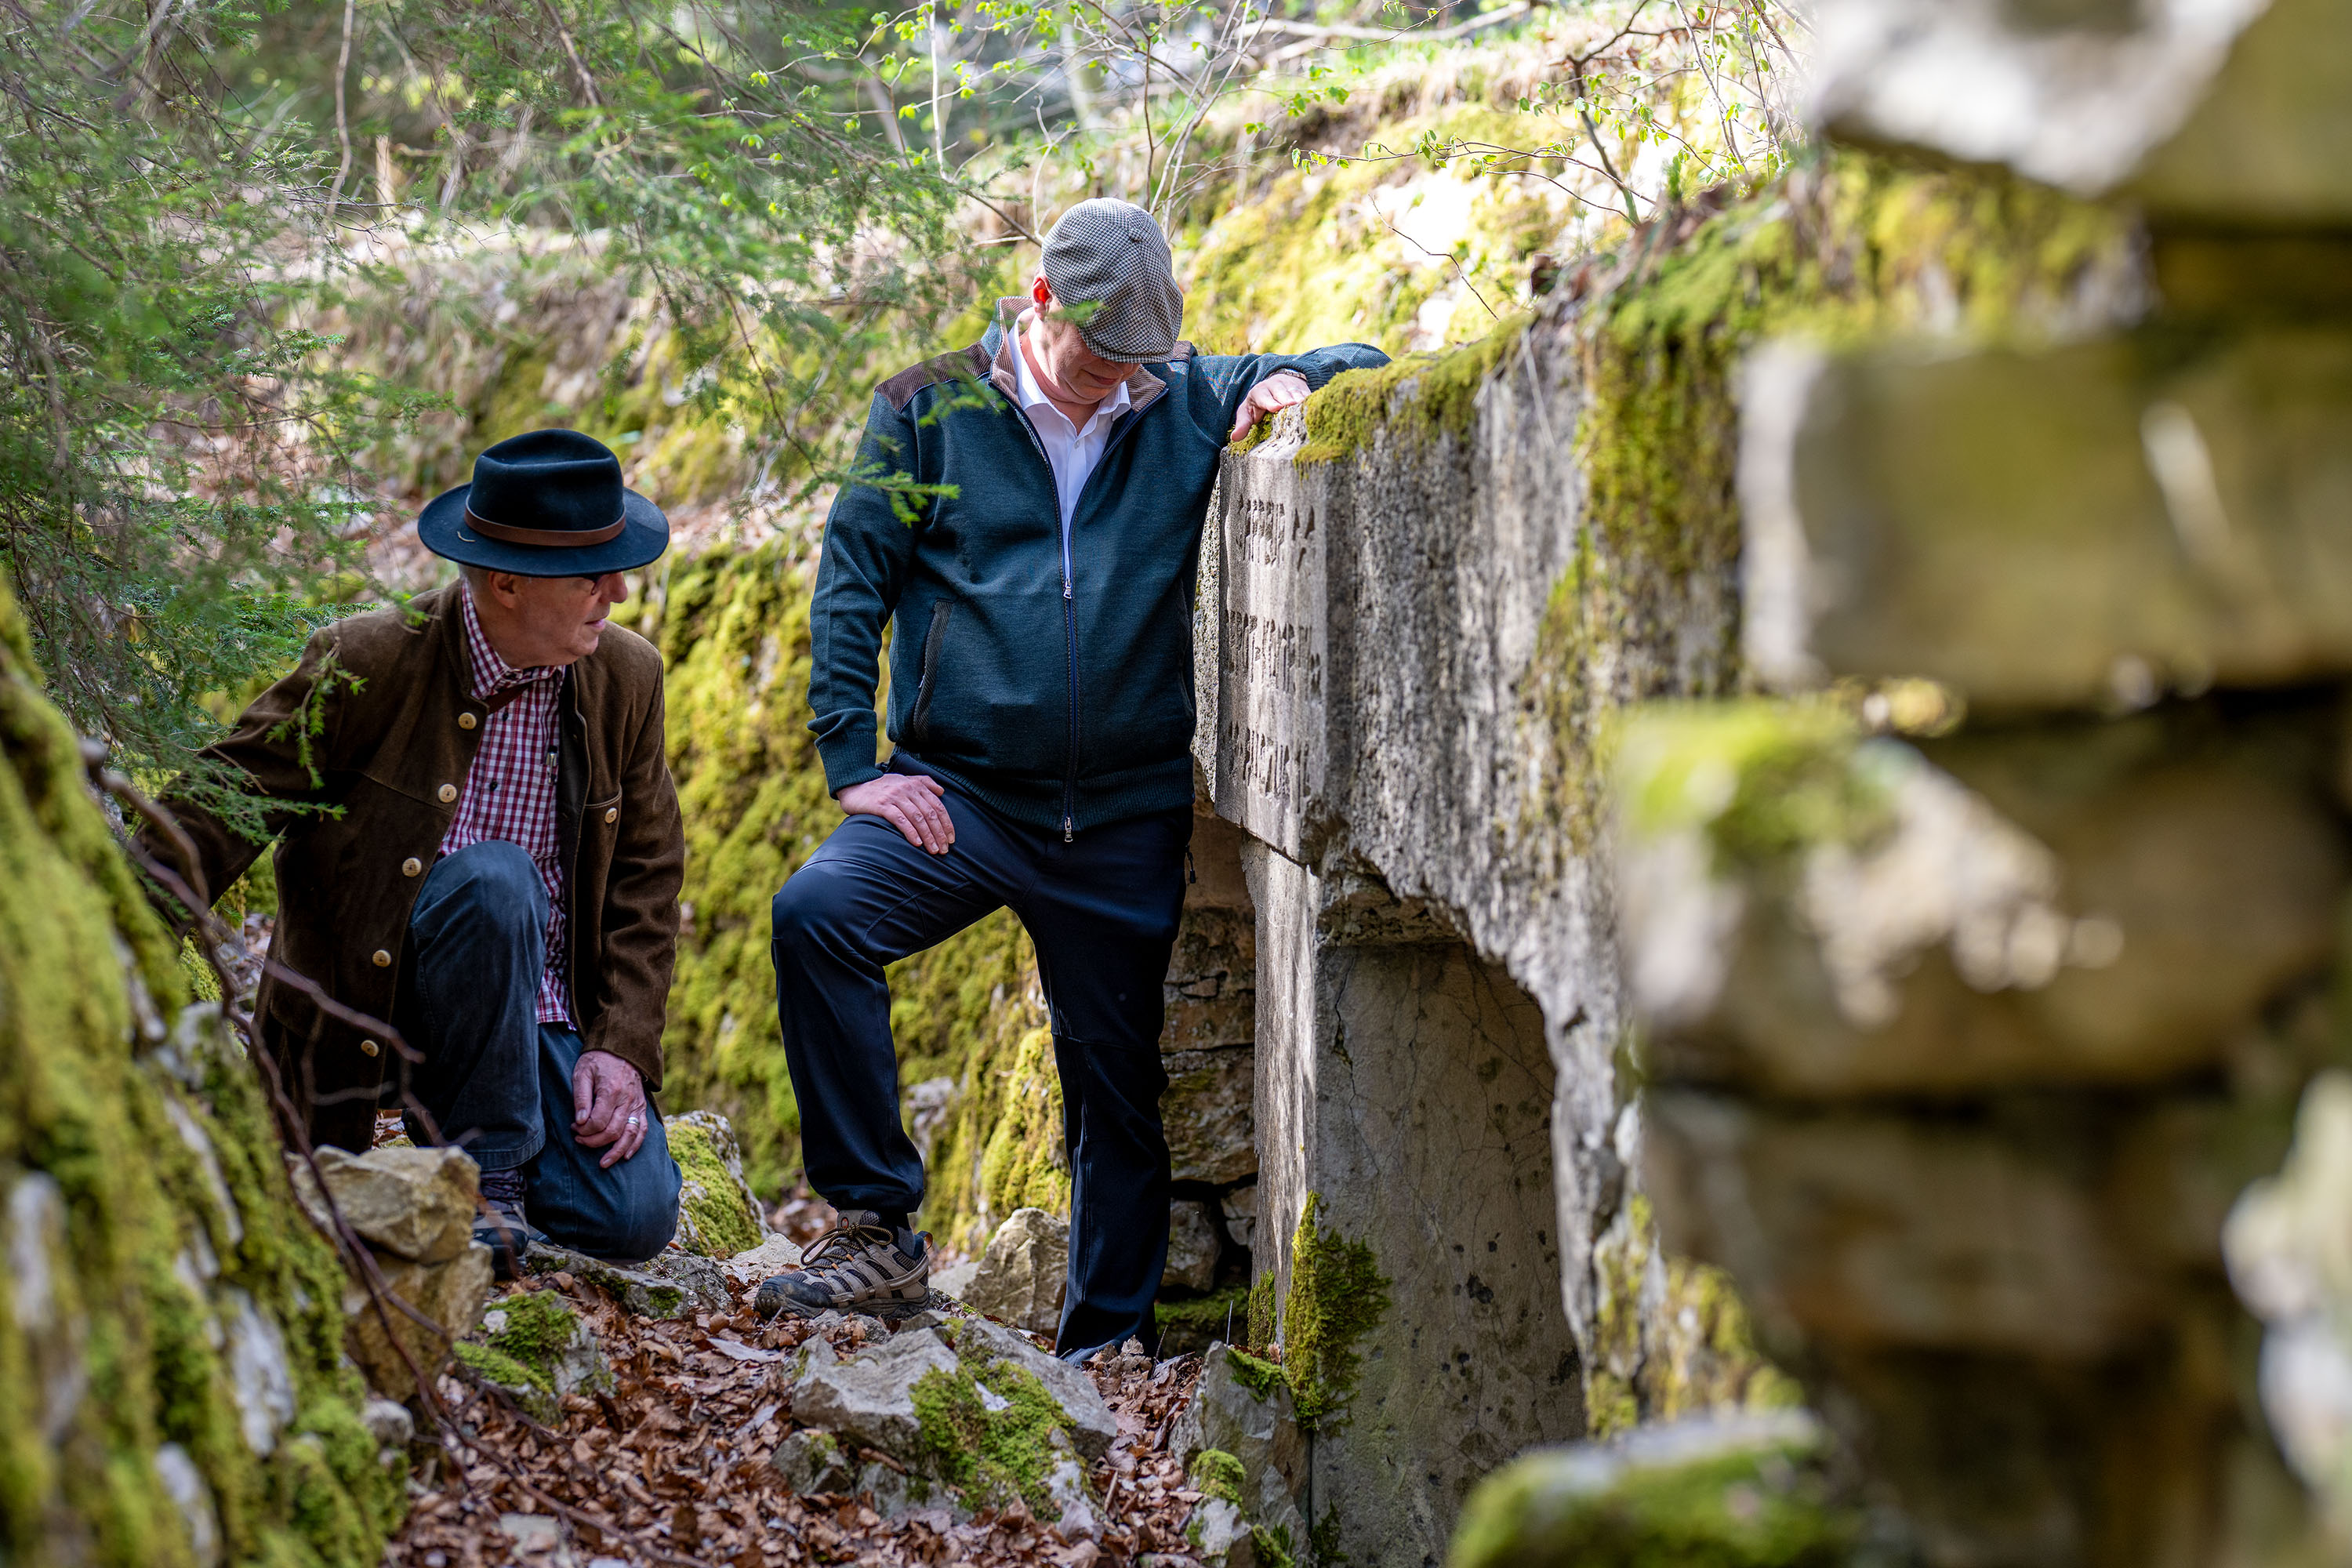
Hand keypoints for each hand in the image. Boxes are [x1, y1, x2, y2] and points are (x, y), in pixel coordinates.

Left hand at [572, 1049, 648, 1167]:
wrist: (622, 1048)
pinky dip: (635, 1145)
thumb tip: (579, 1122)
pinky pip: (642, 1130)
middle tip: (579, 1141)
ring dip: (616, 1151)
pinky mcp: (641, 1107)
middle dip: (594, 1142)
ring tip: (604, 1163)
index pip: (598, 1121)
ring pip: (630, 1135)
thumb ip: (581, 1098)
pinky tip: (625, 1155)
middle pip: (613, 1131)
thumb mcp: (582, 1073)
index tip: (573, 1128)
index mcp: (611, 1091)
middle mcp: (627, 1100)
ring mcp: (637, 1104)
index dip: (584, 1130)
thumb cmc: (598, 1060)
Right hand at [839, 772, 954, 853]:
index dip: (947, 823)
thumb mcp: (903, 780)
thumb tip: (942, 791)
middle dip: (939, 833)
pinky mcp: (882, 805)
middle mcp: (907, 789)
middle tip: (944, 850)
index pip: (937, 806)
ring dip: (928, 836)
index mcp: (915, 785)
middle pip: (930, 813)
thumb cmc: (881, 787)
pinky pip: (900, 820)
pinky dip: (910, 832)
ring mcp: (894, 797)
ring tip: (933, 850)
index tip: (951, 839)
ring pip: (918, 818)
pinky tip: (917, 844)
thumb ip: (923, 782)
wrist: (854, 785)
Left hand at [1228, 370, 1311, 441]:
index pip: (1264, 396)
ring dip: (1301, 399)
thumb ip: (1242, 424)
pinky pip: (1308, 393)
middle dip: (1288, 399)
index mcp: (1260, 391)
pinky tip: (1315, 407)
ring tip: (1306, 408)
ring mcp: (1290, 385)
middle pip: (1283, 392)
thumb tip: (1234, 438)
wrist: (1275, 385)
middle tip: (1293, 406)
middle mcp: (1275, 385)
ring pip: (1296, 392)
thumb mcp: (1247, 411)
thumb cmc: (1258, 403)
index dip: (1270, 401)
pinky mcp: (1303, 387)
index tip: (1276, 407)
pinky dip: (1311, 400)